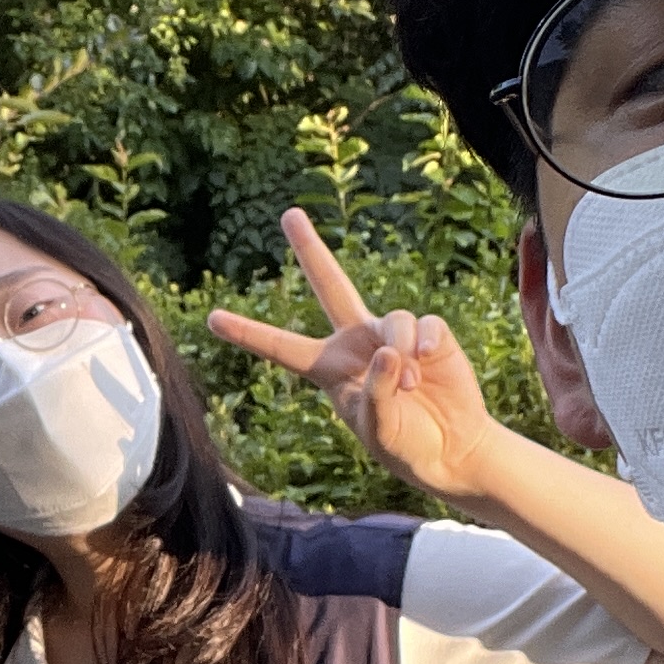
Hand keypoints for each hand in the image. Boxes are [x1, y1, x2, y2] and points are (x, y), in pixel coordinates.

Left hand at [207, 204, 503, 507]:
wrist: (451, 449)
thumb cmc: (403, 443)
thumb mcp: (378, 427)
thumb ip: (376, 391)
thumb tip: (389, 351)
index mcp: (328, 368)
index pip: (282, 347)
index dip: (249, 333)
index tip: (212, 319)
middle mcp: (356, 342)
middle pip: (330, 284)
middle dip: (310, 249)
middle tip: (289, 214)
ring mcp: (391, 335)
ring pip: (393, 319)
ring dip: (401, 349)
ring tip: (411, 384)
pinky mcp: (430, 335)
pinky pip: (425, 324)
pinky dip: (427, 343)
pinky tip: (431, 363)